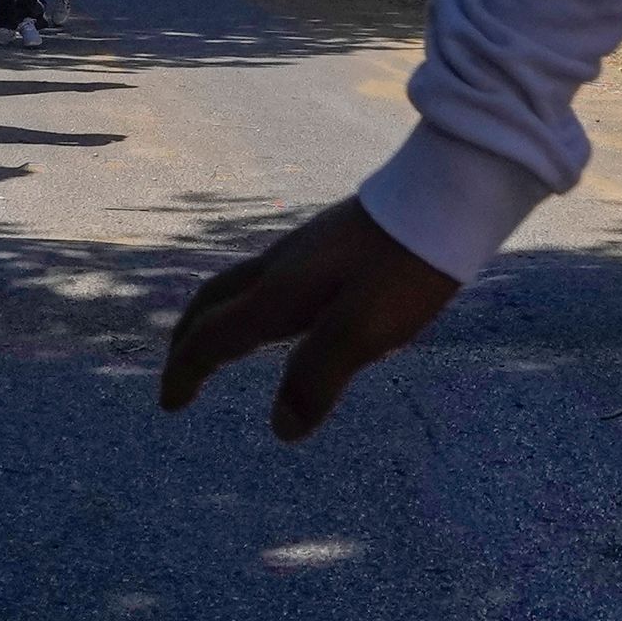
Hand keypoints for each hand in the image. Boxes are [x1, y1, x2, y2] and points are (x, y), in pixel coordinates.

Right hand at [160, 197, 459, 442]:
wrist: (450, 191)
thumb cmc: (405, 265)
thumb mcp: (364, 329)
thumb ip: (318, 378)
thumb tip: (282, 429)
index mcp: (279, 292)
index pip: (213, 336)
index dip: (187, 372)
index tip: (170, 404)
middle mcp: (282, 265)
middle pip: (213, 301)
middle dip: (188, 338)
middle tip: (179, 369)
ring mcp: (307, 246)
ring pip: (241, 283)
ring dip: (219, 316)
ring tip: (225, 343)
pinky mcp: (335, 238)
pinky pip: (272, 274)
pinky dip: (254, 301)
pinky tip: (290, 310)